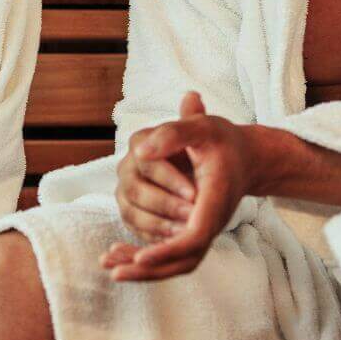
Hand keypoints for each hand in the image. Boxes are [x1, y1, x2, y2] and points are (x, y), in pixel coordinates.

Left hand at [103, 91, 254, 281]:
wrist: (244, 156)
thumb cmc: (220, 140)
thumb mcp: (202, 126)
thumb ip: (174, 133)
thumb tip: (139, 151)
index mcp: (216, 197)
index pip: (195, 234)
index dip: (168, 249)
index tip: (141, 258)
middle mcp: (211, 220)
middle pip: (186, 258)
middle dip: (151, 270)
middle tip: (116, 273)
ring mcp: (201, 228)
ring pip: (176, 261)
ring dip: (144, 269)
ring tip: (109, 267)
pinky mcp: (190, 230)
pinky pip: (169, 251)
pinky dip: (145, 257)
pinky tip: (117, 255)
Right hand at [115, 105, 200, 242]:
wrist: (215, 165)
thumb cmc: (209, 145)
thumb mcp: (204, 129)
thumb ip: (193, 116)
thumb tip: (190, 96)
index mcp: (140, 141)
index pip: (148, 162)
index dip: (171, 180)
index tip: (196, 194)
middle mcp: (127, 167)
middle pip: (135, 191)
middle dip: (164, 206)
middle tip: (190, 219)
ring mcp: (125, 192)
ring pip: (132, 214)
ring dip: (157, 226)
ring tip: (184, 235)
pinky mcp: (131, 213)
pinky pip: (136, 229)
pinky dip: (153, 237)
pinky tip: (174, 244)